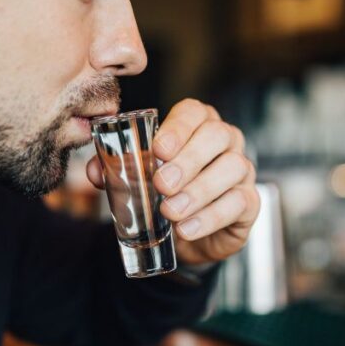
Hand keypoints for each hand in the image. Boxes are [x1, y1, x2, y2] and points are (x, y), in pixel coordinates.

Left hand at [87, 99, 259, 265]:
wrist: (184, 233)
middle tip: (161, 185)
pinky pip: (239, 202)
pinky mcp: (249, 202)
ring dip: (199, 190)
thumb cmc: (162, 193)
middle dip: (188, 159)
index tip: (158, 150)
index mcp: (198, 125)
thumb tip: (95, 170)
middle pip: (218, 135)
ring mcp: (242, 170)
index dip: (178, 128)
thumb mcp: (137, 178)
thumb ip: (115, 170)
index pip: (195, 112)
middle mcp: (226, 141)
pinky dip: (210, 217)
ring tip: (170, 211)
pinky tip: (186, 229)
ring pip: (233, 167)